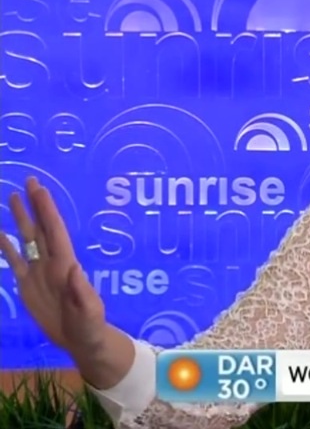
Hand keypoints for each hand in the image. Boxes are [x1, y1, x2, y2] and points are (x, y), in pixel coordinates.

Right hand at [0, 177, 107, 355]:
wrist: (80, 340)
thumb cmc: (89, 326)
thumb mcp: (88, 310)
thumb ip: (82, 292)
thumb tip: (75, 269)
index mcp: (66, 264)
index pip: (54, 231)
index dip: (47, 210)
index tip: (39, 189)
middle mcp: (51, 262)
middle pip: (40, 228)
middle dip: (35, 205)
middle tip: (29, 181)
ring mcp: (38, 272)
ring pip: (27, 239)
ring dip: (20, 219)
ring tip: (12, 197)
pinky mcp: (27, 285)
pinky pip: (14, 260)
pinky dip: (5, 246)